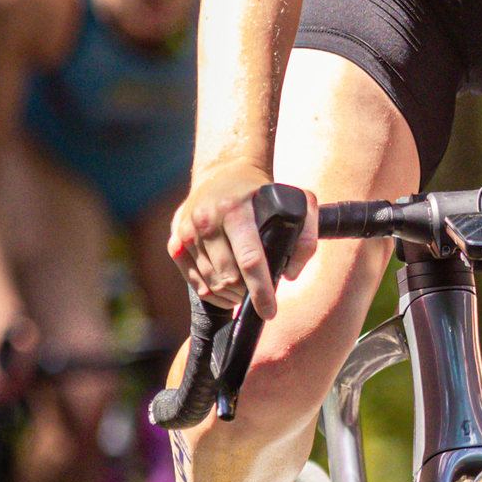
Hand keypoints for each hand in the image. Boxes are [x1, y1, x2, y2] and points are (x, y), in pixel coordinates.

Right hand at [167, 159, 318, 317]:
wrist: (223, 171)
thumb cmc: (262, 191)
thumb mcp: (295, 200)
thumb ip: (306, 236)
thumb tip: (291, 274)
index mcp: (234, 209)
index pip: (249, 260)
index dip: (260, 290)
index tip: (269, 310)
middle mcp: (206, 220)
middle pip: (228, 277)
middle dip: (246, 294)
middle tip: (257, 295)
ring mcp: (187, 231)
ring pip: (210, 283)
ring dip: (229, 295)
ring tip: (243, 293)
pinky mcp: (175, 241)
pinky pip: (192, 281)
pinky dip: (210, 293)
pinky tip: (225, 291)